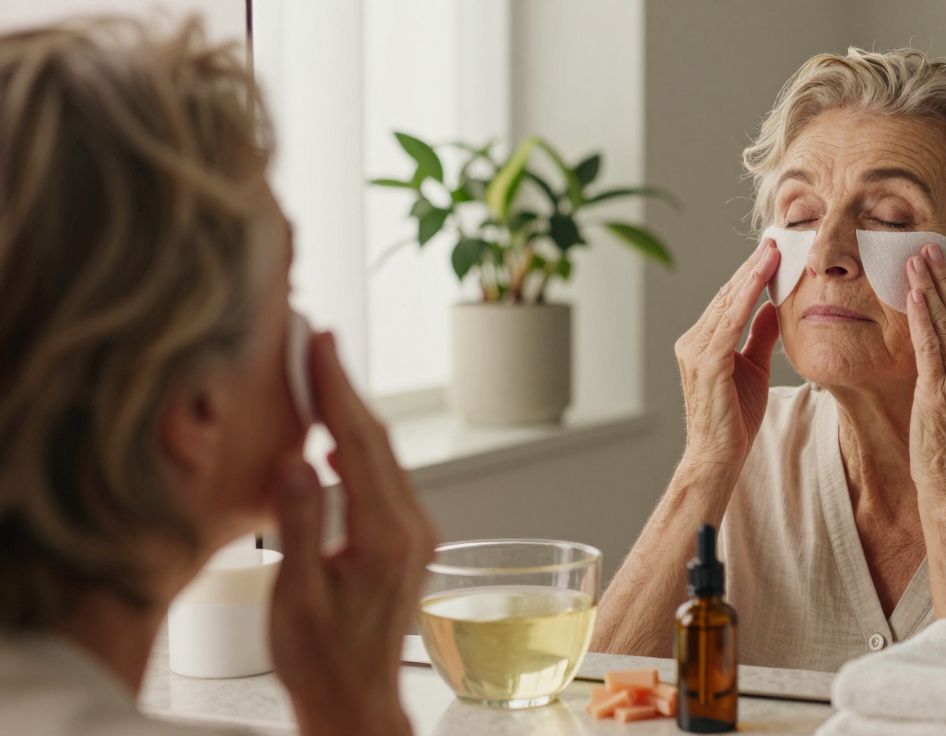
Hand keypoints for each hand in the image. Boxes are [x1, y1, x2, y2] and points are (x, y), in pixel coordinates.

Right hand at [268, 333, 437, 735]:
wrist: (355, 699)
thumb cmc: (320, 660)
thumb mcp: (296, 597)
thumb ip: (298, 524)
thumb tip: (298, 457)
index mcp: (384, 537)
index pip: (359, 444)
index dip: (336, 389)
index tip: (320, 345)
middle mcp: (411, 528)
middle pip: (377, 441)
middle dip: (346, 388)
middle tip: (320, 341)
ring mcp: (416, 534)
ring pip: (384, 457)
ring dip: (353, 414)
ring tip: (323, 373)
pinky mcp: (409, 541)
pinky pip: (385, 478)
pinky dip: (360, 447)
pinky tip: (337, 437)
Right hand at [674, 237, 780, 470]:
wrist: (718, 458)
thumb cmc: (733, 420)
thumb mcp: (753, 369)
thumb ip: (759, 337)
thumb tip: (772, 306)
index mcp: (701, 343)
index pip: (728, 301)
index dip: (749, 275)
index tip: (771, 251)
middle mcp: (692, 341)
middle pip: (726, 295)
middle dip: (751, 266)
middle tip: (774, 239)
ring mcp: (695, 351)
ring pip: (728, 303)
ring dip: (751, 274)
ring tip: (773, 250)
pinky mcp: (707, 362)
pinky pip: (729, 322)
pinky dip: (746, 297)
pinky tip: (762, 278)